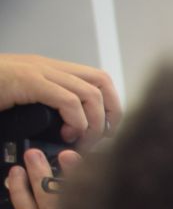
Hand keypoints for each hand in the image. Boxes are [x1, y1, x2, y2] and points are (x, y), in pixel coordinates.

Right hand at [0, 54, 119, 145]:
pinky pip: (69, 100)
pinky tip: (65, 134)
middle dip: (111, 113)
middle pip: (103, 82)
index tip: (106, 131)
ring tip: (80, 141)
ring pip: (91, 93)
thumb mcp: (23, 100)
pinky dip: (76, 121)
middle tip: (101, 139)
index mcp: (51, 70)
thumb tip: (70, 133)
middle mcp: (49, 67)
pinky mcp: (29, 80)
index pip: (98, 79)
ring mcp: (39, 71)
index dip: (111, 105)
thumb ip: (47, 109)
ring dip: (94, 123)